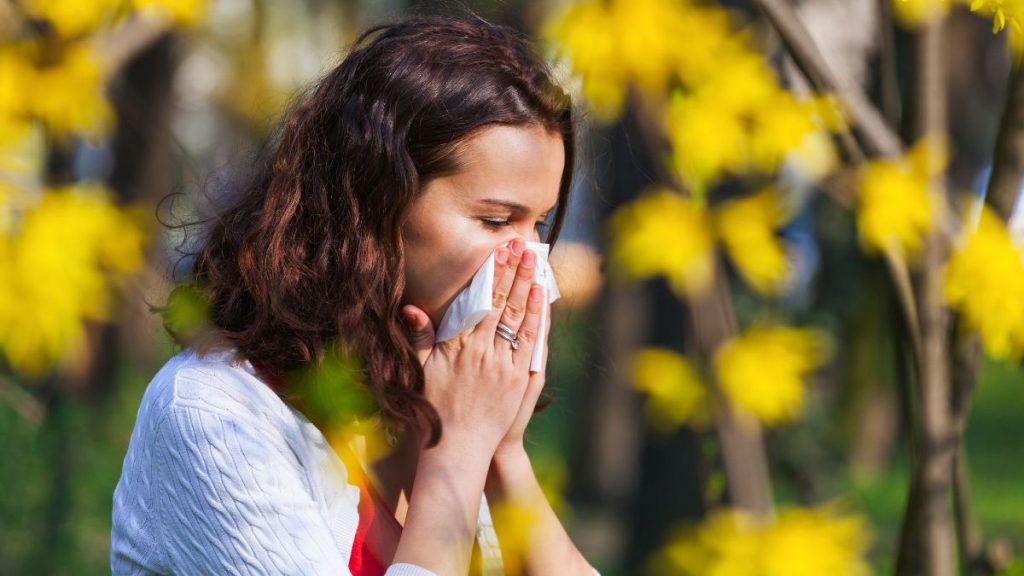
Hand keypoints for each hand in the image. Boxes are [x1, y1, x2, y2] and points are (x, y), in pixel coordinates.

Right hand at [400, 238, 545, 457]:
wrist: (458, 448)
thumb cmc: (436, 409)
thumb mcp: (420, 371)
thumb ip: (419, 338)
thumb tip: (412, 309)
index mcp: (457, 346)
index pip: (478, 301)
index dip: (490, 274)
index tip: (498, 252)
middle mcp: (481, 351)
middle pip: (501, 302)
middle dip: (512, 271)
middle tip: (521, 246)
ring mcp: (502, 365)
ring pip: (518, 317)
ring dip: (527, 286)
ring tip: (534, 262)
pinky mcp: (518, 379)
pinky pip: (530, 342)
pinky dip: (536, 317)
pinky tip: (540, 297)